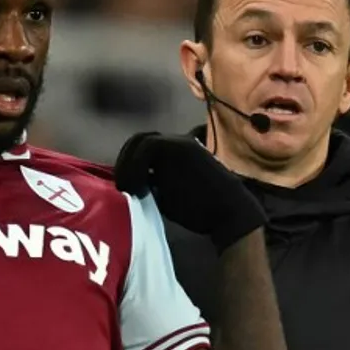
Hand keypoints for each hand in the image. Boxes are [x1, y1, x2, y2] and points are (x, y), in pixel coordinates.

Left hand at [114, 132, 265, 250]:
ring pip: (141, 142)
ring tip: (127, 187)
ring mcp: (178, 143)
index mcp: (178, 151)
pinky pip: (146, 149)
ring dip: (128, 164)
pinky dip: (135, 166)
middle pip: (139, 139)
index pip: (145, 146)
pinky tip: (136, 186)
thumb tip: (130, 183)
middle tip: (122, 184)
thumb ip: (152, 184)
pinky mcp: (178, 148)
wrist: (228, 211)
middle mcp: (178, 142)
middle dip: (124, 160)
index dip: (129, 161)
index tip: (126, 184)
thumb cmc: (202, 210)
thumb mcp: (171, 194)